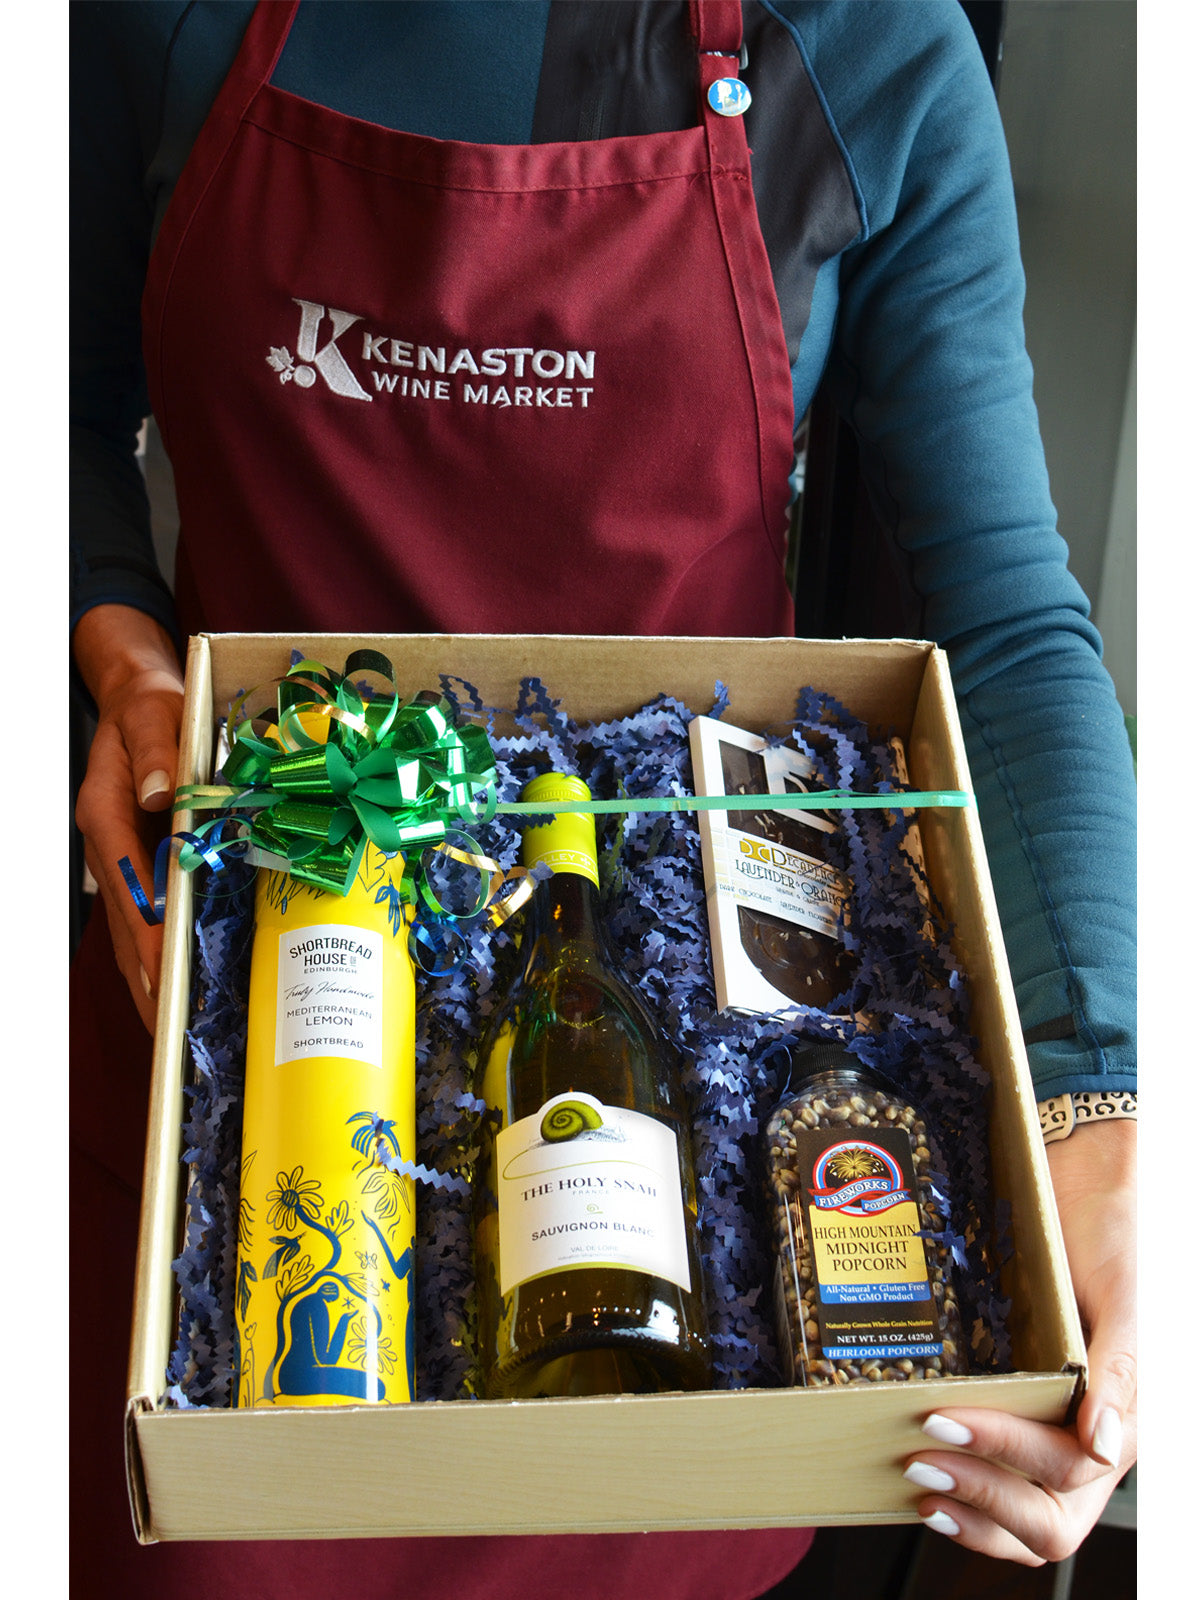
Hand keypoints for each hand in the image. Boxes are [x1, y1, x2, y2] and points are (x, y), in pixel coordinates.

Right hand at [74, 604, 184, 1032]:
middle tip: (173, 1036)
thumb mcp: (155, 714)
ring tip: (175, 1034)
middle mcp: (108, 848)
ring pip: (131, 931)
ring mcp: (120, 861)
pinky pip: (145, 918)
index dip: (147, 935)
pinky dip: (158, 955)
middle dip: (147, 981)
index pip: (129, 887)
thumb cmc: (151, 705)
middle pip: (125, 926)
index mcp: (107, 815)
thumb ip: (159, 752)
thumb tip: (166, 795)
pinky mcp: (139, 865)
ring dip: (150, 980)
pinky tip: (179, 987)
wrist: (136, 696)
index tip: (166, 976)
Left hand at [901, 1118, 1136, 1563]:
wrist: (1086, 1185)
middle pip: (1048, 1519)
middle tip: (920, 1460)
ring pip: (1025, 1518)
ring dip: (971, 1509)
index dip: (1005, 1453)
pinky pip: (1004, 1486)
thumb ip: (1119, 1370)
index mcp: (1120, 1415)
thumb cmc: (1111, 1235)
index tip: (945, 1418)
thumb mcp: (1122, 1294)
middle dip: (983, 1495)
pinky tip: (930, 1486)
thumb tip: (1102, 1447)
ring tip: (916, 1477)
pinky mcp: (1022, 1417)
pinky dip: (970, 1500)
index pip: (1069, 1469)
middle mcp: (1089, 1437)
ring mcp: (1055, 1433)